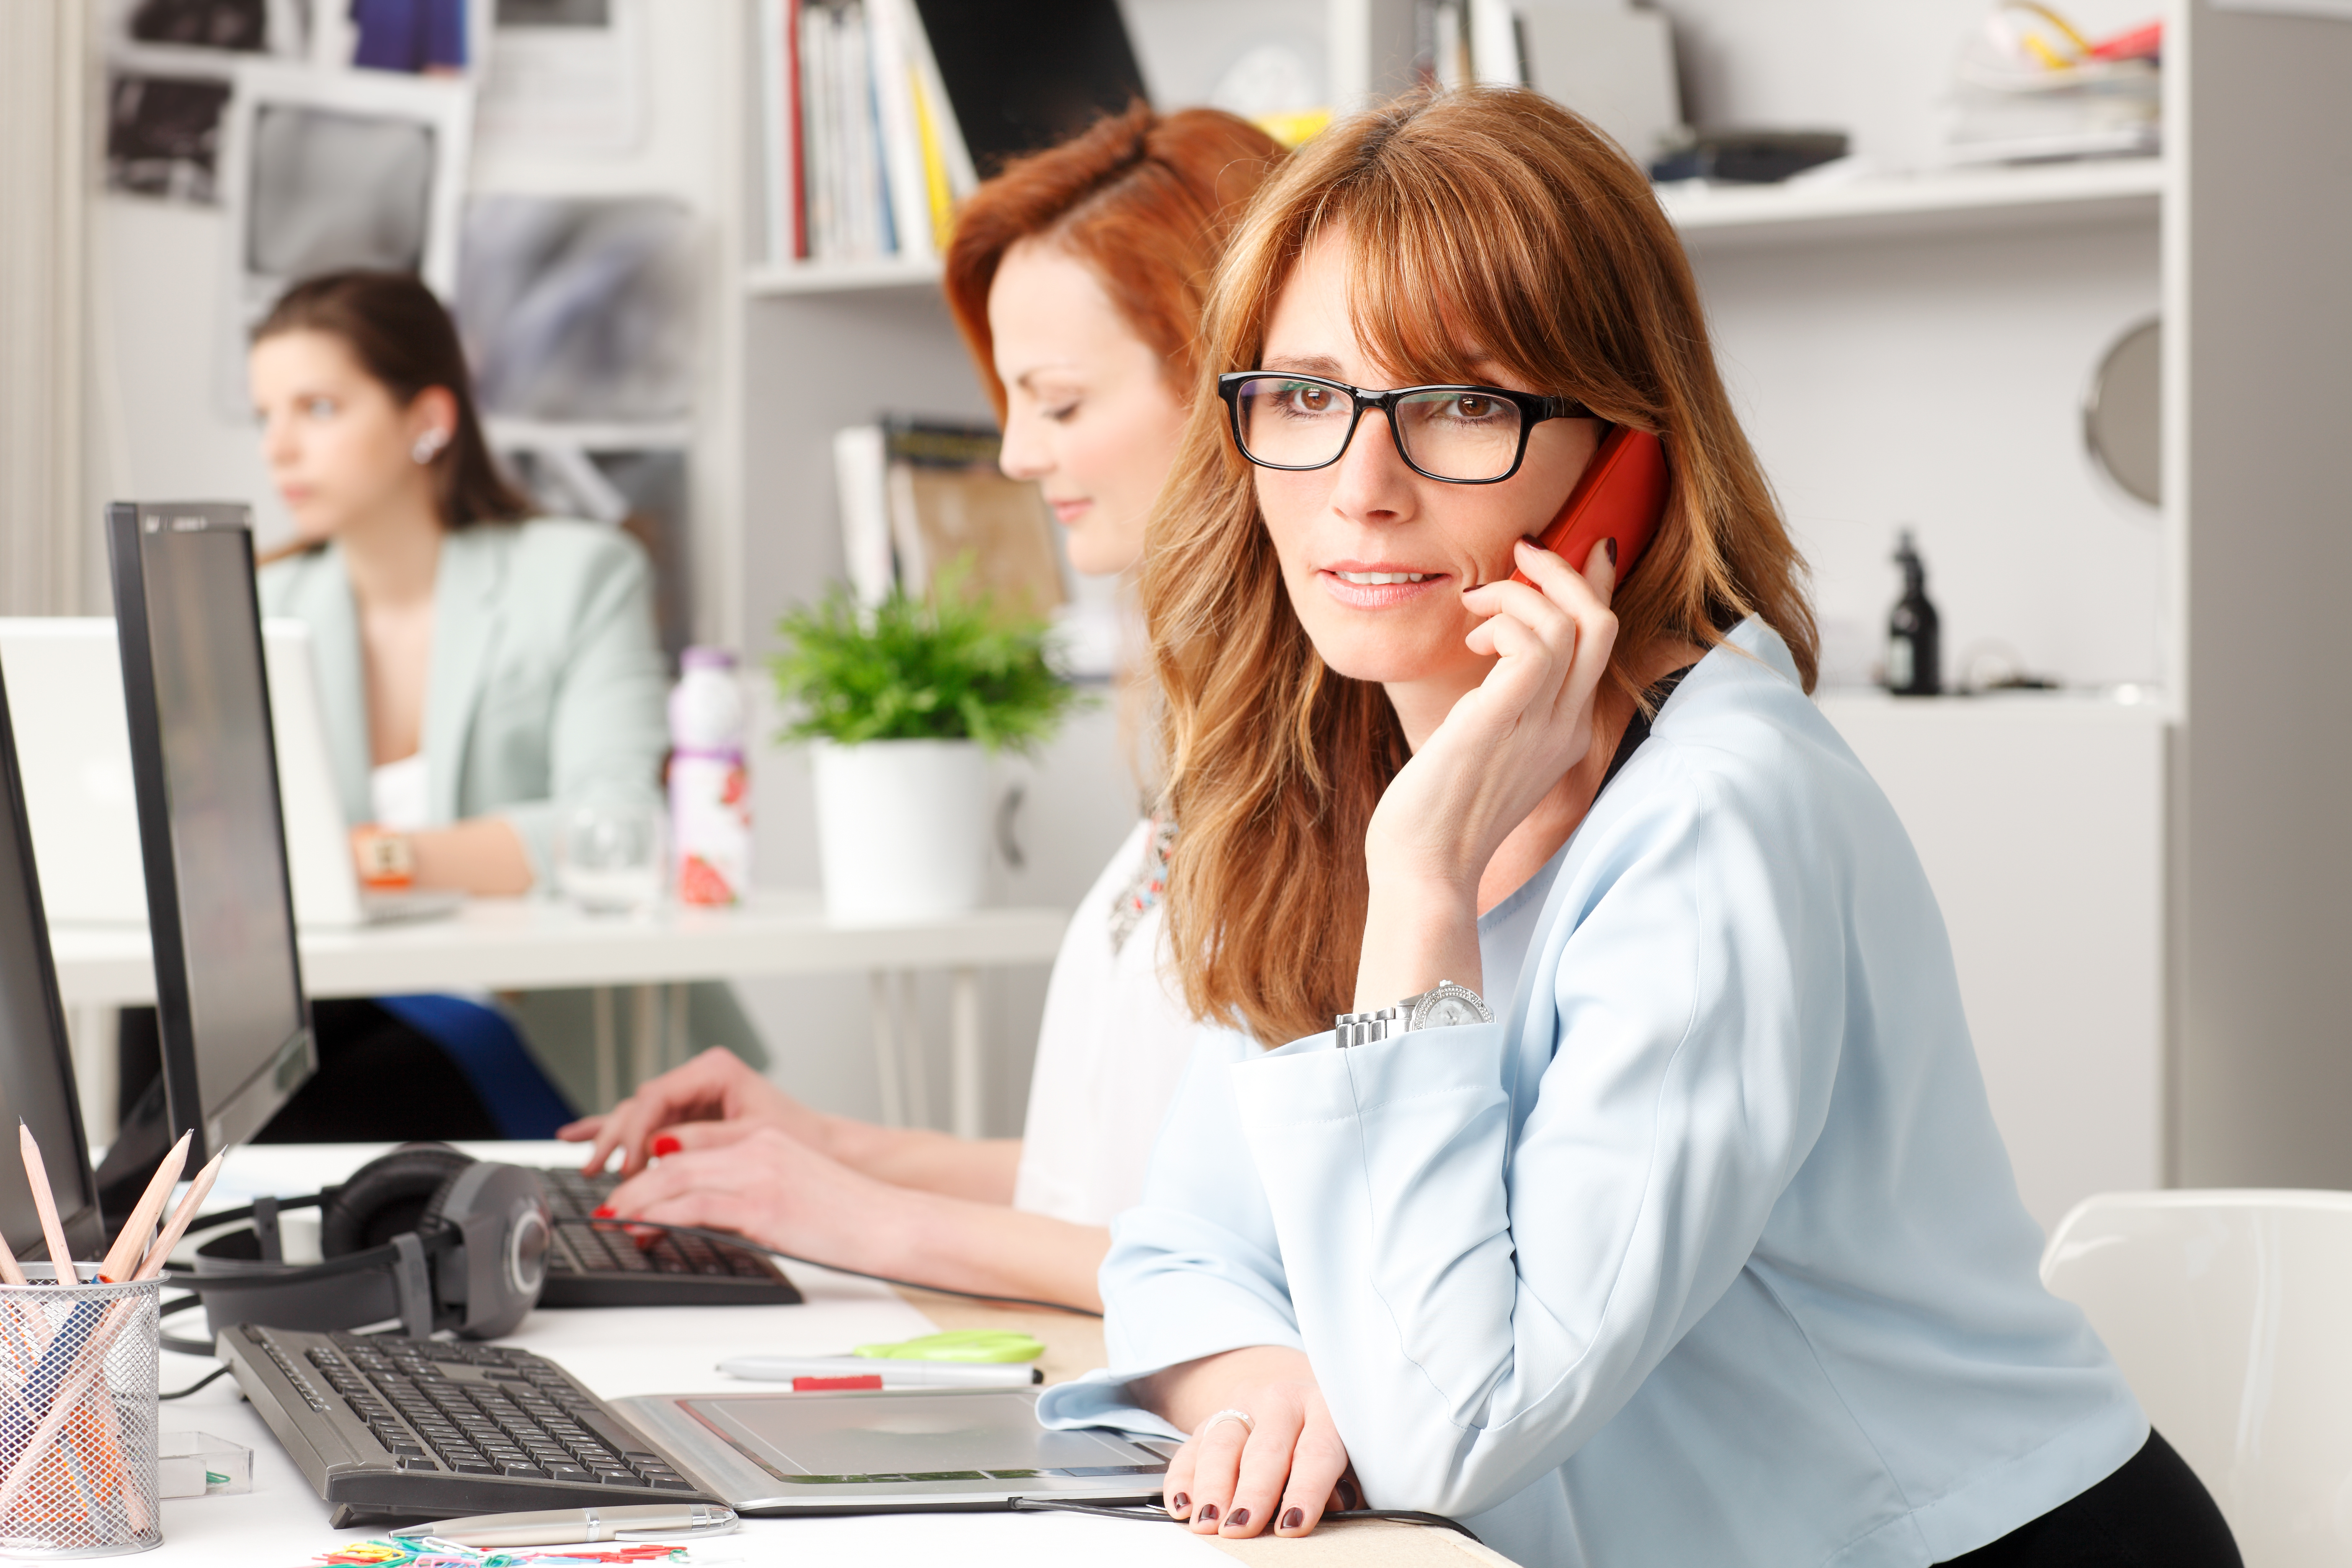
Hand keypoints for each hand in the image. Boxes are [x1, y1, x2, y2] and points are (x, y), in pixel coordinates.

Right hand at [558, 1047, 824, 1176]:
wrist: (819, 1149)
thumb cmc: (798, 1138)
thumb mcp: (753, 1139)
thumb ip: (705, 1142)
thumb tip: (660, 1149)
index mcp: (714, 1071)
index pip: (658, 1097)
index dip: (637, 1133)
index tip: (628, 1165)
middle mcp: (697, 1078)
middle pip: (641, 1106)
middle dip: (618, 1140)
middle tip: (600, 1171)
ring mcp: (689, 1097)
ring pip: (637, 1116)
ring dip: (612, 1141)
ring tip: (589, 1165)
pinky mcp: (685, 1117)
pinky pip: (642, 1124)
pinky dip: (613, 1133)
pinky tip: (577, 1136)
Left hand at [595, 1125, 879, 1266]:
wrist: (892, 1224)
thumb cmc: (853, 1213)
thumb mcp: (797, 1181)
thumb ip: (751, 1179)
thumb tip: (706, 1203)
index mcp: (766, 1137)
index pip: (693, 1140)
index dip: (652, 1162)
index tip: (631, 1183)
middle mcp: (759, 1146)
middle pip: (675, 1157)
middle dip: (633, 1181)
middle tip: (609, 1204)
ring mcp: (759, 1173)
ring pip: (676, 1178)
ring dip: (635, 1200)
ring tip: (613, 1218)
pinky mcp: (762, 1205)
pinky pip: (695, 1206)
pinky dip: (659, 1217)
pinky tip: (641, 1229)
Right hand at [1155, 1354, 1354, 1538]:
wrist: (1296, 1394)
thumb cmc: (1328, 1436)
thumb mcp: (1350, 1453)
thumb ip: (1344, 1482)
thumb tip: (1335, 1507)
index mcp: (1323, 1408)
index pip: (1315, 1452)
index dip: (1304, 1491)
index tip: (1293, 1525)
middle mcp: (1280, 1402)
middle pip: (1263, 1449)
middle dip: (1251, 1492)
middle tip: (1241, 1527)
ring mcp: (1240, 1408)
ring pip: (1221, 1444)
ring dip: (1211, 1488)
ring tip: (1208, 1523)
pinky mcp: (1209, 1421)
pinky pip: (1189, 1449)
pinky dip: (1181, 1480)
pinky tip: (1181, 1507)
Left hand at [1354, 538, 1617, 1002]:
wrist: (1424, 872)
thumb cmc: (1437, 816)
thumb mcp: (1481, 751)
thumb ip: (1498, 709)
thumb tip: (1487, 667)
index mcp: (1565, 735)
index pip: (1600, 645)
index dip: (1592, 588)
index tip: (1574, 551)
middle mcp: (1566, 728)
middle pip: (1602, 624)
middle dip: (1565, 573)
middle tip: (1521, 554)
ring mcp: (1543, 726)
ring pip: (1572, 625)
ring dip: (1519, 595)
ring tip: (1474, 610)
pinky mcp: (1504, 721)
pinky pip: (1533, 644)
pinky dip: (1503, 621)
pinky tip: (1471, 640)